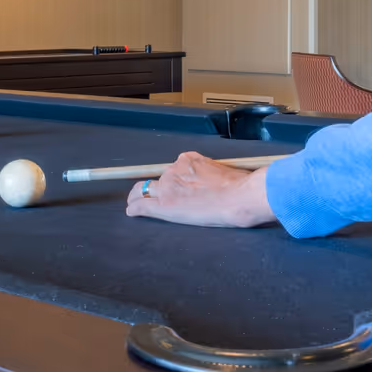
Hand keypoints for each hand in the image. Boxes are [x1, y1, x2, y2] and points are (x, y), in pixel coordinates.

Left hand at [125, 153, 276, 228]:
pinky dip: (135, 208)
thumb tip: (212, 181)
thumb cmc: (240, 186)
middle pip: (159, 179)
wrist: (240, 197)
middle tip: (155, 198)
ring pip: (146, 190)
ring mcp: (168, 186)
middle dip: (158, 189)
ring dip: (143, 197)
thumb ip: (209, 172)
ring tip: (136, 204)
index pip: (172, 168)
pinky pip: (143, 205)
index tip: (170, 186)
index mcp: (189, 160)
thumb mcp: (222, 169)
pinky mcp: (165, 205)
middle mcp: (175, 169)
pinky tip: (131, 211)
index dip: (169, 179)